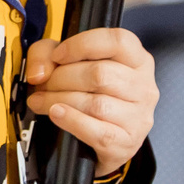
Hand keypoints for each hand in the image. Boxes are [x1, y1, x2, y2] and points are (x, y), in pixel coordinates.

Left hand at [23, 27, 156, 180]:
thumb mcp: (66, 63)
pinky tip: (56, 114)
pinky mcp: (127, 142)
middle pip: (100, 74)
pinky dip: (71, 121)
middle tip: (43, 85)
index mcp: (136, 59)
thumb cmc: (88, 94)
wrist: (98, 140)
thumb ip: (46, 54)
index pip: (117, 41)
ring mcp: (139, 116)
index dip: (82, 45)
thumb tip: (39, 72)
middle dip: (62, 78)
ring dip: (59, 100)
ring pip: (96, 103)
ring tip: (42, 101)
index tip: (57, 56)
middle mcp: (143, 86)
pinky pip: (98, 131)